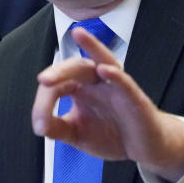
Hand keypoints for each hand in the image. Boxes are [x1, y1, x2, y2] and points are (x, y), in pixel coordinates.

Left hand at [32, 26, 183, 182]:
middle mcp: (98, 82)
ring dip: (92, 46)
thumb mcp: (77, 134)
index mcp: (81, 88)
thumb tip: (38, 126)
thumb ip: (57, 128)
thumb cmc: (111, 135)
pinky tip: (105, 70)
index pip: (58, 85)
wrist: (145, 149)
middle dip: (60, 70)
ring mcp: (117, 87)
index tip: (39, 125)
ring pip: (105, 60)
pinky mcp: (135, 98)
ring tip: (78, 33)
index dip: (44, 103)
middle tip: (43, 80)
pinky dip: (116, 75)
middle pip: (78, 66)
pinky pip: (126, 83)